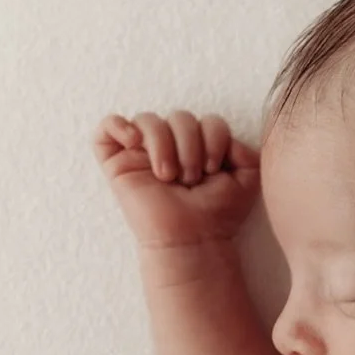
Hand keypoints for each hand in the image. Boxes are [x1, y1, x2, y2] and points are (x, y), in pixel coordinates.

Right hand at [93, 111, 259, 249]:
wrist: (193, 239)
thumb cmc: (218, 214)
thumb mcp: (247, 179)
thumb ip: (246, 150)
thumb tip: (225, 135)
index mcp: (200, 147)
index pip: (207, 120)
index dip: (214, 138)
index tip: (214, 170)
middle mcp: (171, 147)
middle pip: (180, 116)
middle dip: (190, 145)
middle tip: (191, 178)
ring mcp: (142, 153)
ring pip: (148, 119)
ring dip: (163, 145)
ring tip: (169, 177)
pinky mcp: (117, 162)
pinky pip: (107, 127)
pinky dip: (118, 126)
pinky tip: (135, 143)